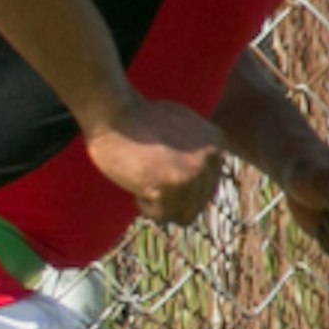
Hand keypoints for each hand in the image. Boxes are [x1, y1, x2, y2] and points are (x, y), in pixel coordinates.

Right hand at [84, 96, 227, 225]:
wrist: (113, 112)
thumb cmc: (134, 118)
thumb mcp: (178, 124)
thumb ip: (194, 148)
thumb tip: (195, 177)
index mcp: (215, 143)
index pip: (206, 187)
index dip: (179, 188)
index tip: (157, 170)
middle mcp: (210, 158)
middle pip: (197, 203)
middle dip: (171, 199)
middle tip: (146, 179)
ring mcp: (193, 172)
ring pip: (183, 214)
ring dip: (160, 206)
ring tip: (142, 183)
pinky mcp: (173, 185)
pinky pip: (163, 216)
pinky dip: (146, 208)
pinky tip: (136, 187)